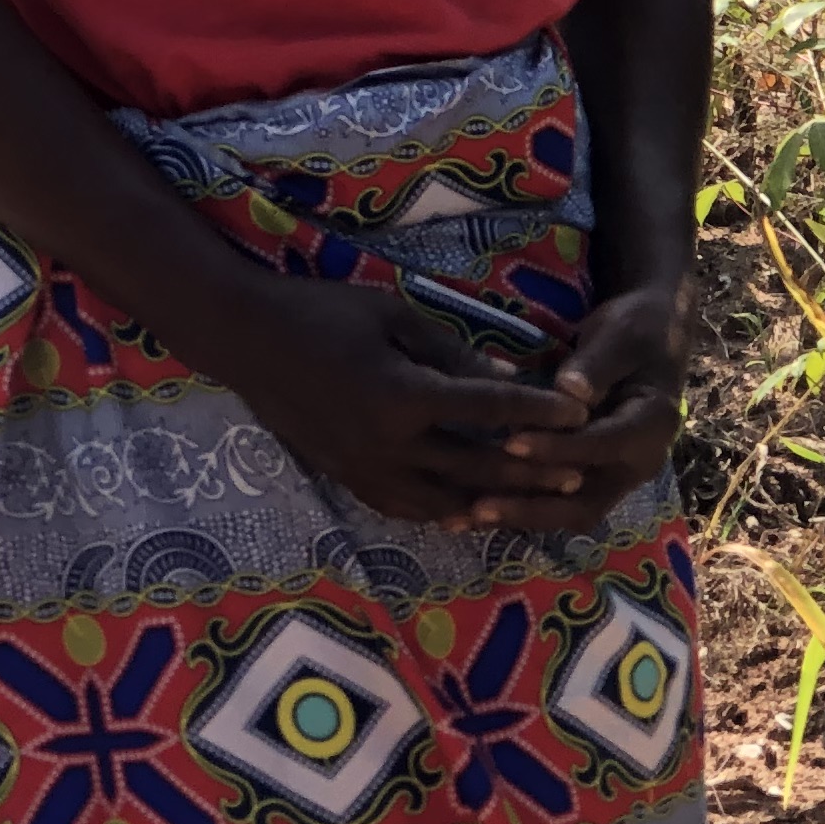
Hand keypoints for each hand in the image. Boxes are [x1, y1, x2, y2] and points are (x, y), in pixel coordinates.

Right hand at [179, 270, 590, 529]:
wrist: (247, 340)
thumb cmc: (322, 312)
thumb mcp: (392, 314)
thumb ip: (450, 352)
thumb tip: (506, 380)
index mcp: (402, 394)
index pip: (488, 406)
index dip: (537, 410)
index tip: (577, 411)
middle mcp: (387, 442)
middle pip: (476, 465)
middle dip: (531, 469)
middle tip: (575, 468)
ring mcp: (364, 468)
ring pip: (444, 502)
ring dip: (493, 501)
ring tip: (532, 499)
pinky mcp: (346, 478)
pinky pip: (404, 507)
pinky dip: (443, 511)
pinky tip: (468, 508)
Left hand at [476, 284, 690, 534]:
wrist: (646, 341)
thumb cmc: (634, 331)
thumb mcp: (622, 334)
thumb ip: (598, 363)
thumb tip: (571, 391)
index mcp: (653, 426)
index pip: (604, 445)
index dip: (559, 447)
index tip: (512, 442)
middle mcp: (637, 463)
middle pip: (586, 500)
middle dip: (533, 506)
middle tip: (481, 506)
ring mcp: (614, 477)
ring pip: (569, 511)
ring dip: (522, 516)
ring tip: (470, 517)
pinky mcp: (591, 478)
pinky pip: (558, 503)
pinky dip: (521, 509)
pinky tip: (477, 512)